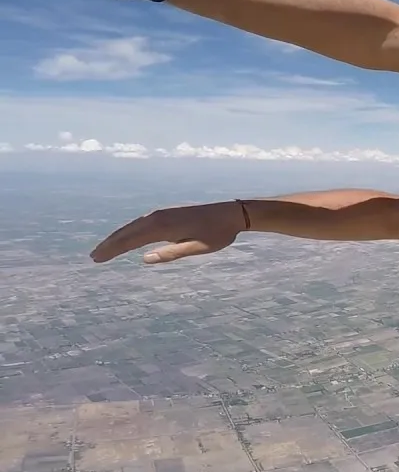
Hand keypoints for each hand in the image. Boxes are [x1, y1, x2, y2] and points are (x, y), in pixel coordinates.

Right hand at [90, 201, 246, 264]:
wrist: (232, 212)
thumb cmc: (218, 233)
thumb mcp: (198, 247)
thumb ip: (172, 253)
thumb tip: (144, 258)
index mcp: (164, 226)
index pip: (131, 239)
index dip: (112, 250)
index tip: (97, 259)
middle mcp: (159, 216)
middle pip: (127, 231)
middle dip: (110, 244)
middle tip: (94, 257)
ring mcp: (162, 212)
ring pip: (133, 226)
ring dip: (118, 237)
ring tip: (105, 249)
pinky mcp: (167, 213)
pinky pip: (142, 223)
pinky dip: (130, 231)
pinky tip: (127, 239)